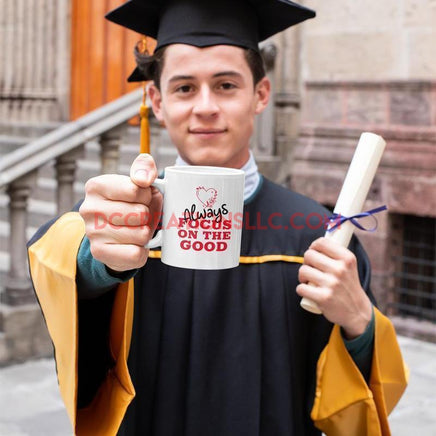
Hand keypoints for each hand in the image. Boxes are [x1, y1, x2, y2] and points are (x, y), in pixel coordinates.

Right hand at [79, 154, 162, 271]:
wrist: (116, 234)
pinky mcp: (99, 253)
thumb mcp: (140, 180)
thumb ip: (145, 169)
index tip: (143, 197)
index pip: (136, 190)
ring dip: (146, 234)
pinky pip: (135, 254)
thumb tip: (143, 180)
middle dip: (149, 216)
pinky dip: (142, 251)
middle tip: (141, 216)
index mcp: (96, 186)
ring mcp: (92, 232)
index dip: (148, 196)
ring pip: (141, 234)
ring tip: (137, 229)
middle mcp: (89, 208)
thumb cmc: (132, 203)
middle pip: (140, 213)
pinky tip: (134, 245)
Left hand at [296, 237, 372, 338]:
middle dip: (306, 262)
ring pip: (303, 271)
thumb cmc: (348, 286)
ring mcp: (332, 284)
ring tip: (308, 281)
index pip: (321, 242)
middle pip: (309, 255)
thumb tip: (318, 241)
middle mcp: (340, 269)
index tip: (314, 253)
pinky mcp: (323, 297)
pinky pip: (300, 288)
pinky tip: (307, 291)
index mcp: (347, 258)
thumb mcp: (349, 266)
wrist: (357, 312)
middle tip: (311, 269)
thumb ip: (336, 253)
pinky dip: (301, 289)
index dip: (313, 247)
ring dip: (302, 276)